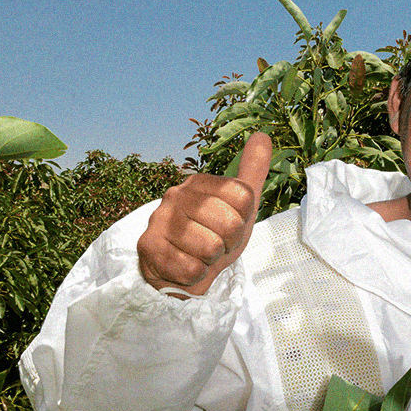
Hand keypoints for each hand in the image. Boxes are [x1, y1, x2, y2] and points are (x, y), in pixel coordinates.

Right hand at [138, 132, 272, 296]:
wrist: (180, 273)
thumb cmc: (212, 236)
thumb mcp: (239, 206)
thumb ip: (252, 171)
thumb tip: (262, 135)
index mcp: (200, 182)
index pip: (244, 197)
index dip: (243, 219)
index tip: (230, 225)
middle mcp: (176, 194)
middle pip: (231, 223)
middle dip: (229, 243)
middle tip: (215, 244)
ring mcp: (159, 219)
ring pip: (211, 247)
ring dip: (210, 261)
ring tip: (198, 255)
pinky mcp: (148, 247)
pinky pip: (191, 268)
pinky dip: (194, 275)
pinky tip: (184, 266)